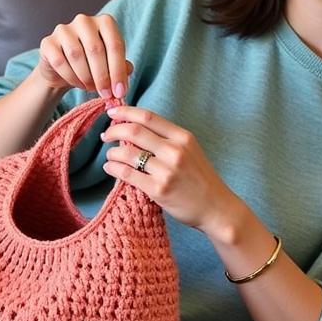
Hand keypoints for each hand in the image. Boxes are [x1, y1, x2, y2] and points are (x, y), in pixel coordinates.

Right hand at [35, 13, 132, 98]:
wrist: (64, 70)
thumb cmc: (92, 65)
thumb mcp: (110, 65)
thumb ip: (121, 66)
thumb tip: (128, 70)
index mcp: (105, 22)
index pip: (115, 45)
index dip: (118, 71)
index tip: (120, 92)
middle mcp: (84, 20)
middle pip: (96, 49)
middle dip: (103, 77)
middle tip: (105, 94)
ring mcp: (64, 29)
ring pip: (77, 55)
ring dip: (86, 77)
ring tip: (91, 88)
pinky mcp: (48, 42)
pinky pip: (60, 62)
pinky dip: (71, 77)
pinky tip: (77, 83)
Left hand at [101, 105, 244, 236]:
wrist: (216, 208)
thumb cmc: (200, 180)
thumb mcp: (190, 151)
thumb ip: (167, 139)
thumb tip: (135, 129)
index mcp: (183, 137)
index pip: (148, 117)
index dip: (126, 112)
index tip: (112, 113)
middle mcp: (175, 151)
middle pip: (134, 132)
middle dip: (114, 131)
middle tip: (105, 135)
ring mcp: (166, 171)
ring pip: (127, 153)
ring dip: (112, 152)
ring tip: (110, 155)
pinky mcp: (158, 190)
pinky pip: (127, 174)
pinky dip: (113, 168)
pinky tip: (110, 168)